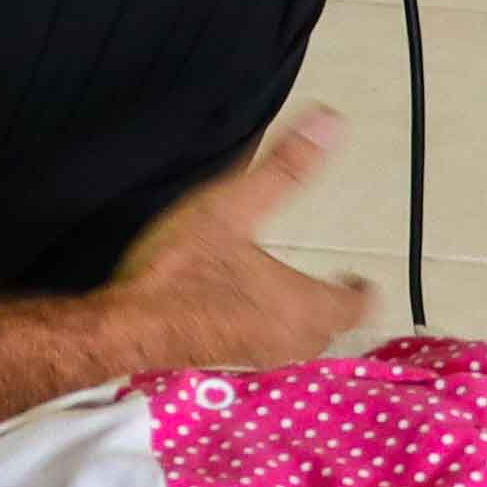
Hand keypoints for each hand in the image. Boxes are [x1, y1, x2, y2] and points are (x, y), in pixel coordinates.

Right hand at [98, 112, 370, 377]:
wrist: (123, 326)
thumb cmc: (181, 268)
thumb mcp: (231, 206)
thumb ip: (285, 168)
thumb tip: (331, 122)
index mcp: (303, 304)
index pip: (357, 307)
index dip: (363, 291)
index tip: (357, 276)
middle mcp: (289, 339)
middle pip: (330, 330)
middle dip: (333, 307)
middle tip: (327, 283)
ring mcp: (257, 357)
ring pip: (298, 345)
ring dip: (302, 322)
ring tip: (290, 295)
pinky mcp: (226, 365)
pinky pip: (266, 350)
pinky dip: (269, 331)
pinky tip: (245, 311)